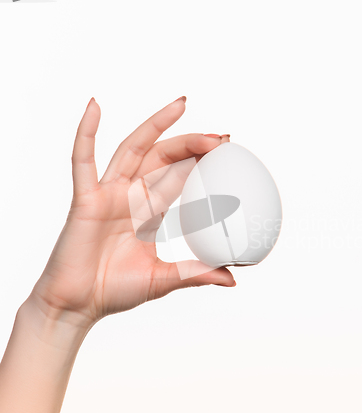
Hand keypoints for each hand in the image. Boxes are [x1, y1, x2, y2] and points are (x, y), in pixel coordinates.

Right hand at [30, 96, 234, 329]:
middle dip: (191, 143)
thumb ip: (197, 274)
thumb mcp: (165, 279)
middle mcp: (131, 196)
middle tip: (221, 137)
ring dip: (156, 126)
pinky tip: (96, 107)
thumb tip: (232, 280)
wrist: (78, 306)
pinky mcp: (85, 199)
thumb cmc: (115, 289)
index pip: (180, 176)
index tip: (227, 149)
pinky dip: (87, 133)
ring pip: (134, 149)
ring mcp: (108, 194)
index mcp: (149, 211)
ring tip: (181, 106)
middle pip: (164, 157)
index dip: (201, 161)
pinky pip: (83, 161)